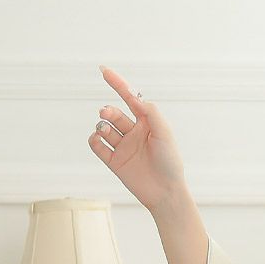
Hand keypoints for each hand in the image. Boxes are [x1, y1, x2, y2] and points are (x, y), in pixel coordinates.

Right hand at [87, 65, 189, 214]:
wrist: (166, 193)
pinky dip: (94, 138)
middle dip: (107, 111)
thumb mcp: (164, 134)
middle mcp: (134, 133)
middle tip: (106, 114)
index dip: (118, 84)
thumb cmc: (170, 162)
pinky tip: (98, 138)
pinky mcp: (115, 162)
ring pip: (104, 128)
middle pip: (114, 114)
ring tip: (105, 129)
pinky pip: (98, 145)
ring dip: (101, 125)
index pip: (130, 99)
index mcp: (147, 123)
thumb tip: (137, 97)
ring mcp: (123, 147)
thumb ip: (151, 113)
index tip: (103, 70)